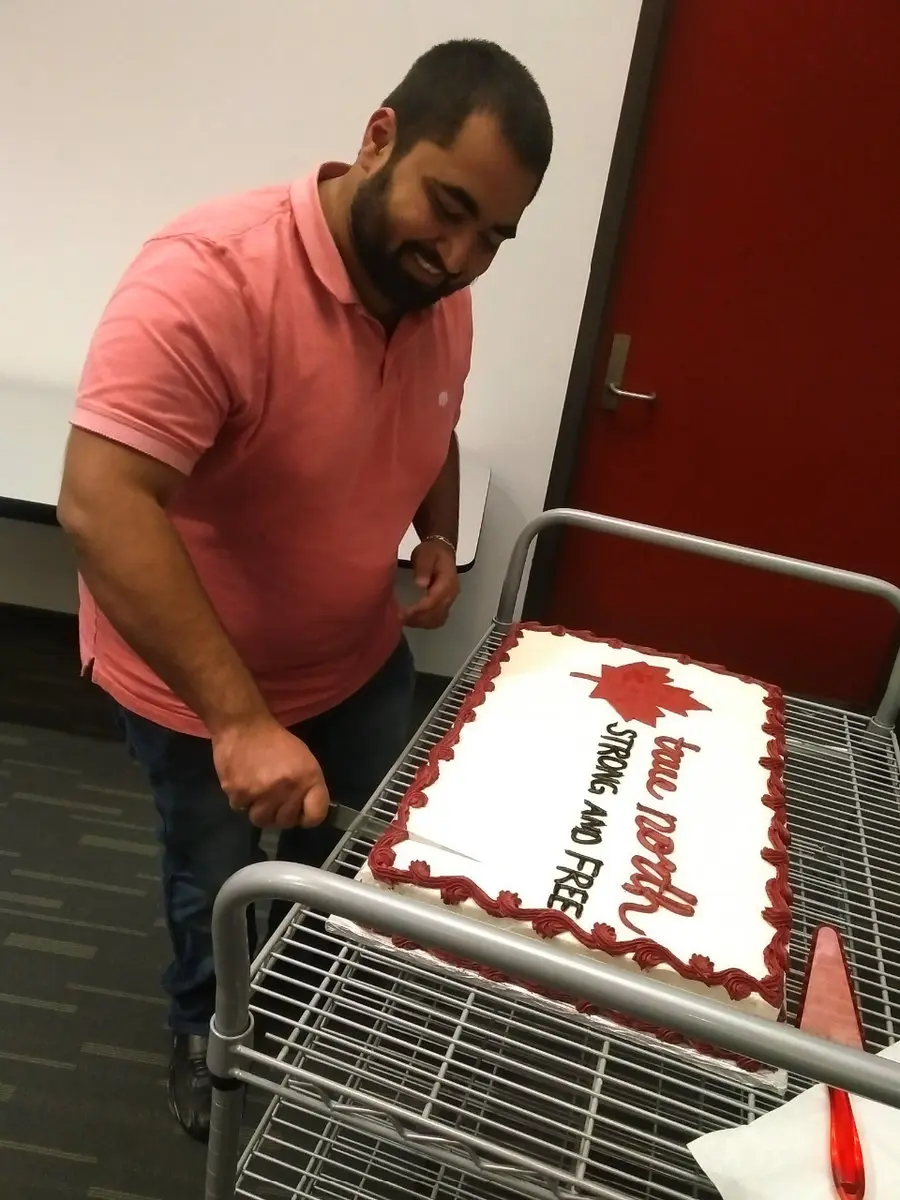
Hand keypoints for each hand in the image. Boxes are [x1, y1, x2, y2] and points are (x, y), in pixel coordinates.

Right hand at [211, 716, 329, 829]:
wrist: (243, 725)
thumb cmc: (275, 740)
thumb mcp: (303, 759)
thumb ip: (306, 786)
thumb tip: (304, 810)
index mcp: (308, 777)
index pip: (316, 816)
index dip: (307, 818)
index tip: (299, 813)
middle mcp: (288, 788)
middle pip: (286, 822)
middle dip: (280, 814)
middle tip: (273, 799)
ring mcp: (262, 793)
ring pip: (262, 820)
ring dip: (259, 810)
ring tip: (257, 792)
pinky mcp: (239, 793)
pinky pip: (240, 809)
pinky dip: (241, 799)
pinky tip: (243, 782)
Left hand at [401, 539, 459, 628]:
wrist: (442, 550)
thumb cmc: (431, 551)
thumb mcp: (425, 554)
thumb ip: (423, 568)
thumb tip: (420, 585)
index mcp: (448, 582)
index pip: (433, 601)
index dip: (417, 609)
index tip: (401, 613)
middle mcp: (452, 594)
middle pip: (436, 613)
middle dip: (417, 618)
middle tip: (397, 619)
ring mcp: (450, 601)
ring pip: (437, 619)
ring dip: (420, 622)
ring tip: (403, 620)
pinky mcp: (446, 604)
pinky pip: (437, 619)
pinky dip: (425, 622)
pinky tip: (412, 620)